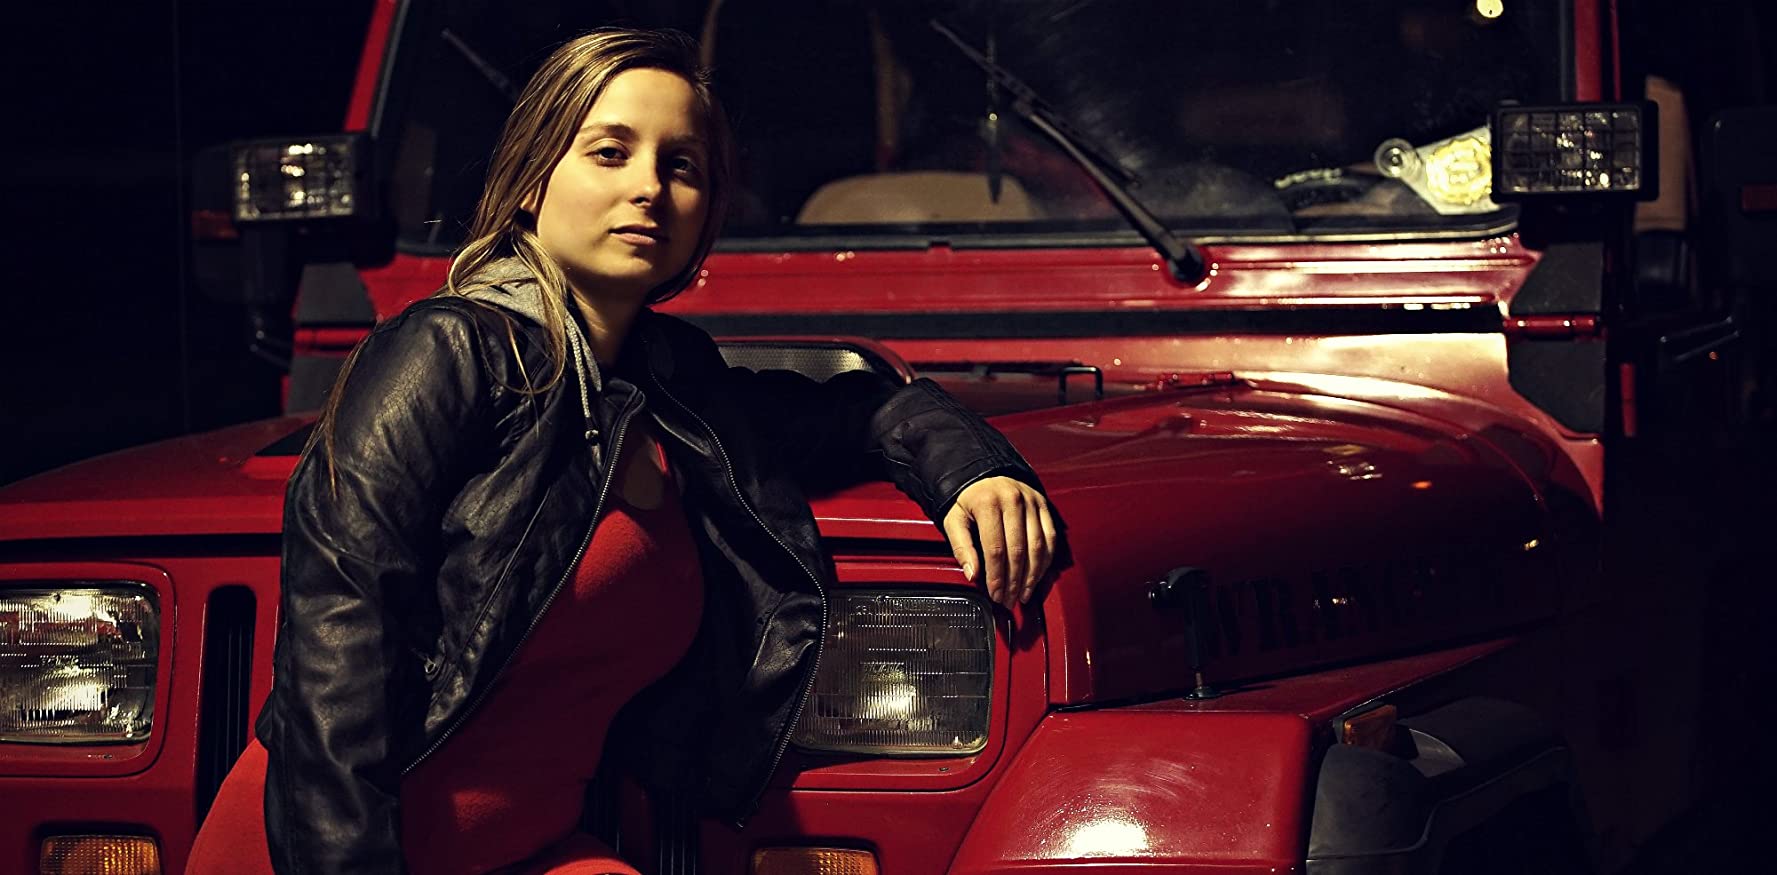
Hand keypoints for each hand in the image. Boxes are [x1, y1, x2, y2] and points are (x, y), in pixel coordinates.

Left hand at [941, 476, 1057, 608]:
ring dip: (1032, 576)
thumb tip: (972, 575)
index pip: (995, 549)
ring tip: (1023, 594)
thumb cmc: (969, 499)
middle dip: (1013, 581)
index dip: (997, 577)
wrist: (985, 473)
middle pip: (1018, 551)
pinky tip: (1037, 576)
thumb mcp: (954, 519)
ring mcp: (1032, 502)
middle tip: (1008, 600)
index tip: (995, 594)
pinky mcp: (1044, 505)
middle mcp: (1013, 500)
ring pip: (1037, 547)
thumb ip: (961, 547)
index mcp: (988, 503)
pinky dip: (1045, 561)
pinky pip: (1050, 538)